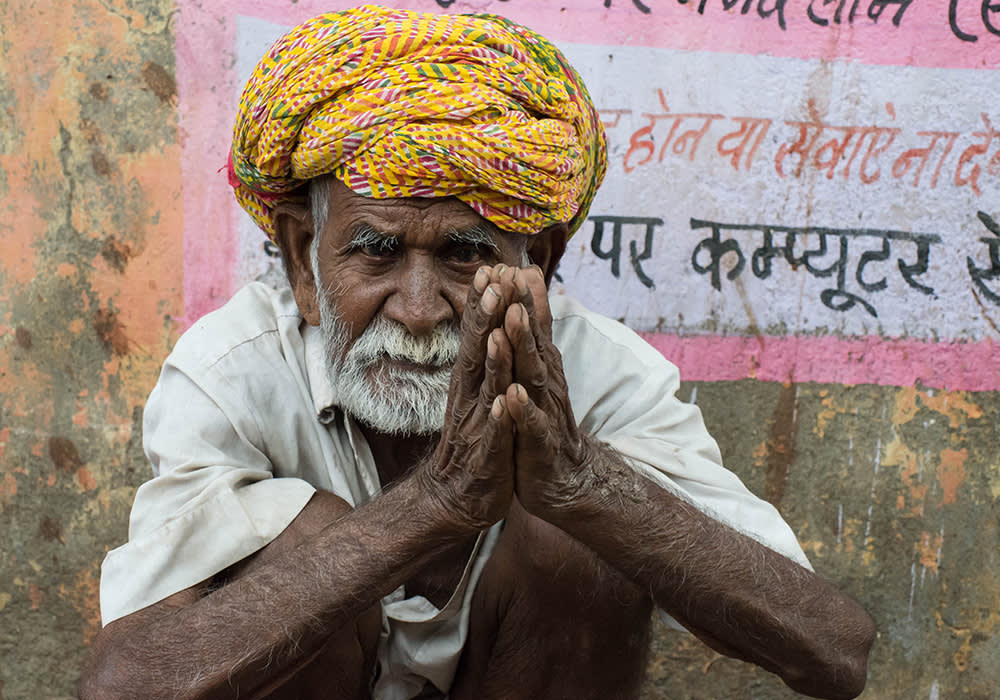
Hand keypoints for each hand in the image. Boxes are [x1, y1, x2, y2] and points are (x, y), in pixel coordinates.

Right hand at [415, 266, 518, 534]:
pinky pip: (495, 436)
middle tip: (490, 281)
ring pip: (486, 388)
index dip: (484, 304)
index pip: (479, 336)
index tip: (491, 267)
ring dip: (492, 360)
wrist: (458, 497)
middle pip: (478, 352)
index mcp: (474, 383)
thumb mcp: (483, 395)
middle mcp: (472, 398)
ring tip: (496, 332)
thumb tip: (489, 320)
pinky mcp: (489, 457)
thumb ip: (486, 358)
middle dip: (484, 317)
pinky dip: (499, 419)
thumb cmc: (477, 441)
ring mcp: (478, 426)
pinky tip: (503, 403)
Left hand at [478, 265, 590, 519]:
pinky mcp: (539, 445)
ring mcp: (544, 414)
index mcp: (541, 368)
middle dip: (522, 312)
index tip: (510, 264)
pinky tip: (512, 396)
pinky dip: (522, 410)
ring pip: (532, 377)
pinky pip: (530, 426)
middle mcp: (546, 385)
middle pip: (533, 344)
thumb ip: (538, 330)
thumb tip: (533, 286)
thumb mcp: (540, 373)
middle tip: (511, 281)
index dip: (522, 298)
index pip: (532, 328)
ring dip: (522, 350)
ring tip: (511, 323)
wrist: (563, 479)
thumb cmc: (544, 421)